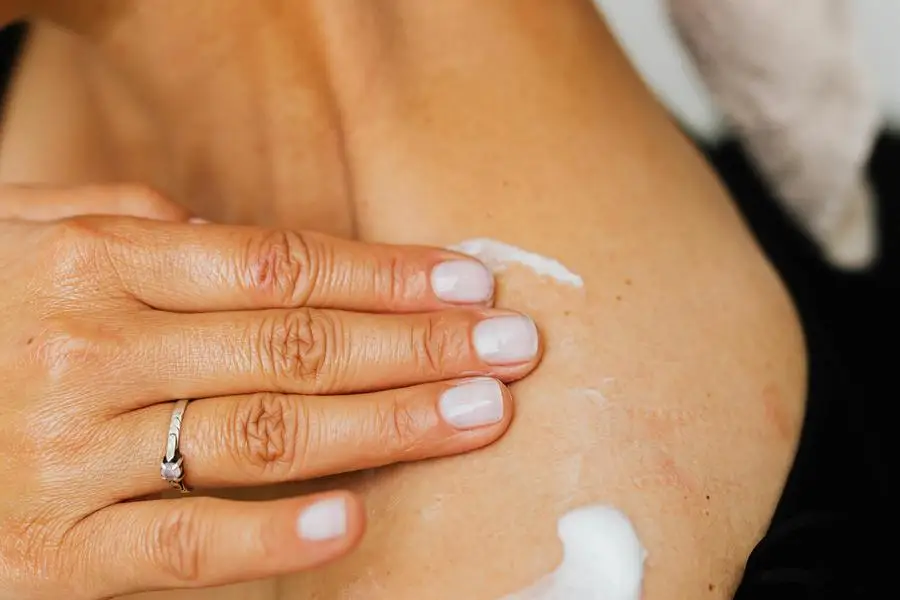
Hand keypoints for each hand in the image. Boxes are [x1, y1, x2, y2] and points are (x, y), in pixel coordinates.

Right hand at [0, 184, 541, 598]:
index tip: (467, 284)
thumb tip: (224, 234)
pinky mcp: (55, 554)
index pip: (279, 266)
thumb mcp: (25, 235)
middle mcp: (92, 352)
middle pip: (294, 346)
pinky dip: (269, 538)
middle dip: (417, 347)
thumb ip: (130, 225)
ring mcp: (72, 456)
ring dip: (385, 427)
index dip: (385, 277)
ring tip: (476, 415)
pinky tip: (352, 521)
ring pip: (262, 436)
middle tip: (509, 348)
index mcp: (95, 266)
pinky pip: (180, 545)